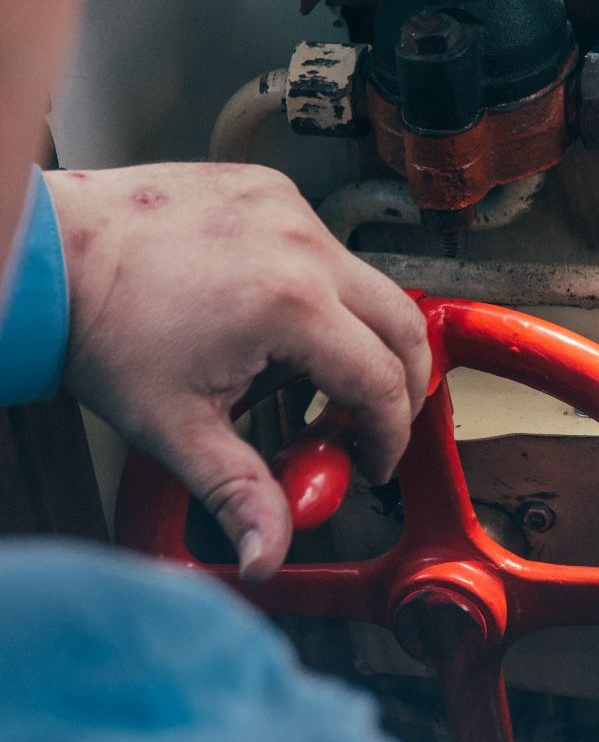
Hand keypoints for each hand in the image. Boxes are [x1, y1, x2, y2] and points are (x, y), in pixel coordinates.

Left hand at [44, 163, 429, 580]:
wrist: (50, 255)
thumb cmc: (101, 330)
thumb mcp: (173, 426)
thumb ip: (237, 491)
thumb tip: (268, 553)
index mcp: (291, 306)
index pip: (384, 382)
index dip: (387, 434)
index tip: (370, 458)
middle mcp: (304, 247)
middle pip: (405, 325)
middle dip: (401, 383)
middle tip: (370, 420)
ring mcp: (291, 209)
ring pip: (368, 283)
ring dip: (358, 333)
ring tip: (305, 372)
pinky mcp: (272, 188)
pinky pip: (325, 246)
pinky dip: (319, 287)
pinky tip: (270, 315)